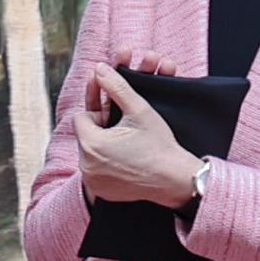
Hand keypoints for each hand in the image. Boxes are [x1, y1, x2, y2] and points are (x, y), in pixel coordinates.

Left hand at [71, 59, 201, 209]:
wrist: (176, 179)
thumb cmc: (159, 145)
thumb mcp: (138, 110)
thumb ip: (116, 86)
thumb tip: (100, 67)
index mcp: (91, 144)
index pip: (83, 116)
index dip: (100, 111)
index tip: (117, 113)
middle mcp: (86, 166)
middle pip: (86, 134)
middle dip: (101, 127)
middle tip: (124, 126)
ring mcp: (93, 182)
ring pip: (91, 152)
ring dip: (103, 144)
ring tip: (126, 141)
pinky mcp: (102, 192)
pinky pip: (97, 171)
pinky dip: (107, 163)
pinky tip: (125, 157)